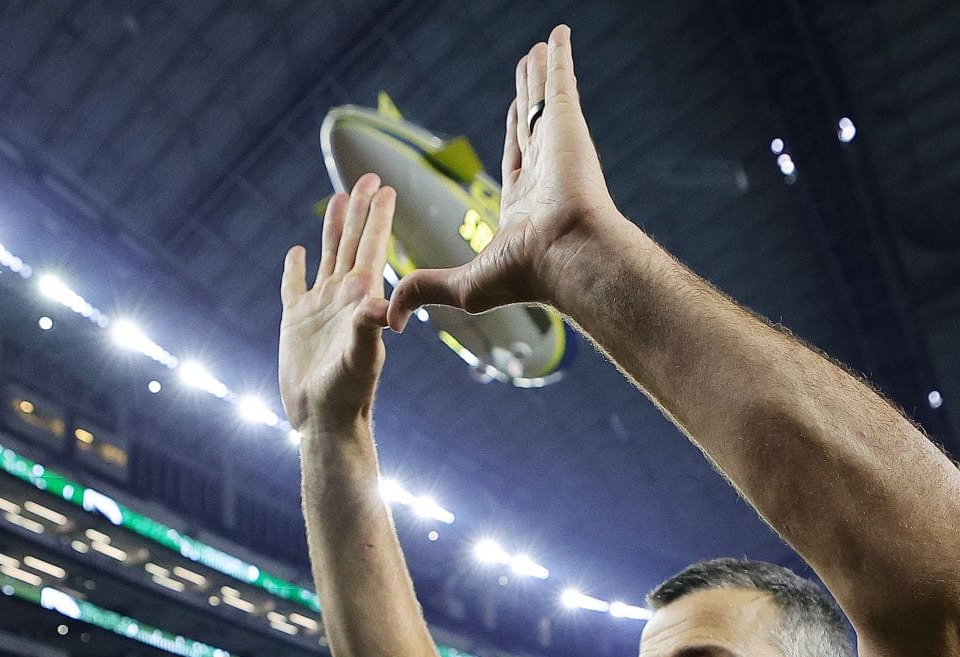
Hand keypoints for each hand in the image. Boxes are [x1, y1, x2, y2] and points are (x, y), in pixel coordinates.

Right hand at [279, 173, 397, 431]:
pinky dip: (296, 267)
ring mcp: (320, 308)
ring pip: (328, 257)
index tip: (385, 186)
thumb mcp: (361, 357)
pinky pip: (294, 286)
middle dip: (360, 210)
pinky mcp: (297, 323)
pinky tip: (299, 251)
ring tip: (339, 197)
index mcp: (361, 299)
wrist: (324, 420)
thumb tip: (377, 304)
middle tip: (368, 177)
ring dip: (334, 228)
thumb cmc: (348, 393)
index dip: (378, 217)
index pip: (372, 247)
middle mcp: (343, 298)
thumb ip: (368, 327)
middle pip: (352, 243)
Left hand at [388, 24, 618, 327]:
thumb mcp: (463, 287)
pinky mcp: (566, 125)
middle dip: (526, 97)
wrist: (567, 258)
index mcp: (528, 203)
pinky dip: (560, 56)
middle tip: (525, 69)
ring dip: (541, 72)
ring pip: (544, 99)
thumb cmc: (527, 278)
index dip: (512, 135)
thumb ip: (426, 289)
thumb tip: (392, 318)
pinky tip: (557, 35)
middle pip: (531, 123)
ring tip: (538, 48)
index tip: (511, 114)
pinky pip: (560, 80)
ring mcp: (557, 145)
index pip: (516, 159)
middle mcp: (546, 170)